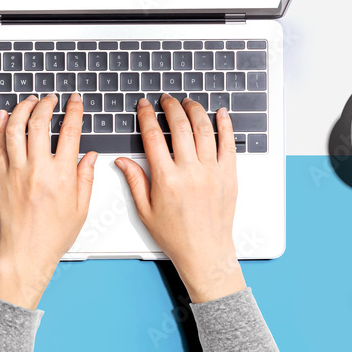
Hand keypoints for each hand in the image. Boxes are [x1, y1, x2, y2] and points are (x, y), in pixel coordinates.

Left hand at [0, 93, 96, 308]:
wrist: (26, 253)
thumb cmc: (53, 236)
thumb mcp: (81, 208)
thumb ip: (86, 178)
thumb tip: (90, 155)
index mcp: (62, 176)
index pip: (70, 132)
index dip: (74, 111)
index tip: (75, 101)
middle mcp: (38, 170)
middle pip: (40, 124)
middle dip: (46, 104)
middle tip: (51, 98)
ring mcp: (16, 172)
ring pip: (16, 129)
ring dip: (23, 109)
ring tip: (30, 101)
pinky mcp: (1, 177)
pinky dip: (1, 127)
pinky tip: (5, 116)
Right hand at [114, 94, 245, 302]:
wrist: (205, 252)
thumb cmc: (176, 236)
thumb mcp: (146, 211)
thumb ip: (135, 181)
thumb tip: (122, 161)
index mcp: (166, 180)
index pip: (153, 137)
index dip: (147, 116)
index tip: (144, 106)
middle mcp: (190, 172)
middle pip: (179, 127)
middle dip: (170, 107)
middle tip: (166, 100)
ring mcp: (212, 172)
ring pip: (204, 130)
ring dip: (195, 111)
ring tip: (187, 103)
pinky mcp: (229, 175)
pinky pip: (228, 143)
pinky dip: (225, 125)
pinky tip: (220, 113)